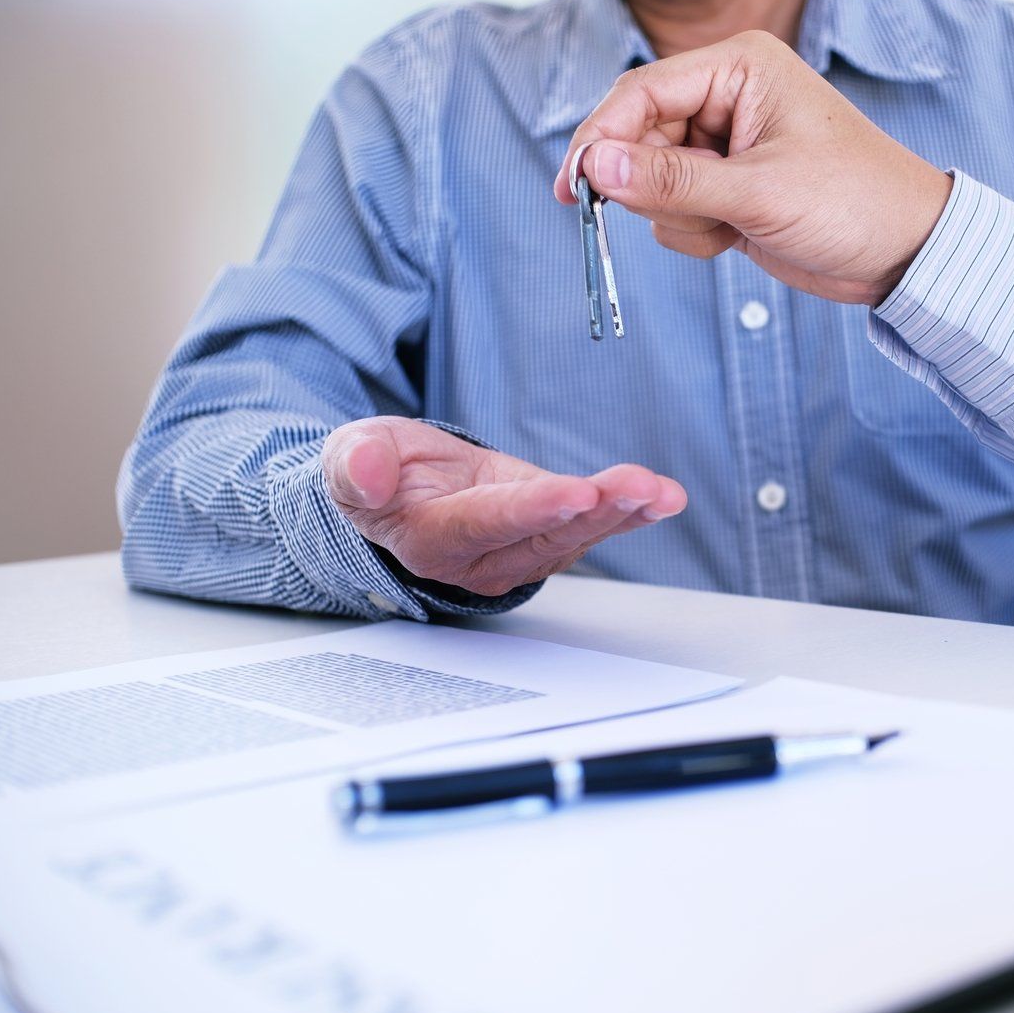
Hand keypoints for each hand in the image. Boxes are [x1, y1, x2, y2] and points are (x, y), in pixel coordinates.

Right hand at [321, 417, 685, 597]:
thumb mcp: (350, 456)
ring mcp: (519, 551)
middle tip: (638, 487)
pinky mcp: (547, 536)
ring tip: (661, 491)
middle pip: (545, 535)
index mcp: (432, 536)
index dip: (532, 510)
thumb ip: (357, 466)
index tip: (575, 493)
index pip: (487, 524)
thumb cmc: (378, 472)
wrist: (397, 490)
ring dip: (623, 513)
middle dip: (596, 511)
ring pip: (576, 535)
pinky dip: (630, 511)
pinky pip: (592, 526)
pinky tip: (663, 496)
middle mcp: (482, 556)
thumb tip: (367, 472)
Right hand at [553, 30, 951, 306]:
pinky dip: (694, 235)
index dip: (600, 139)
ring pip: (651, 183)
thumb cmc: (853, 202)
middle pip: (637, 138)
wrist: (905, 253)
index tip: (574, 188)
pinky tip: (738, 239)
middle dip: (649, 188)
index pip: (641, 93)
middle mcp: (726, 99)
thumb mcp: (758, 192)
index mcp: (738, 68)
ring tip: (733, 227)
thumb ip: (672, 182)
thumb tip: (595, 168)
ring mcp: (724, 148)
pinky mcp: (726, 191)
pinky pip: (673, 214)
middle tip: (680, 217)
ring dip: (679, 218)